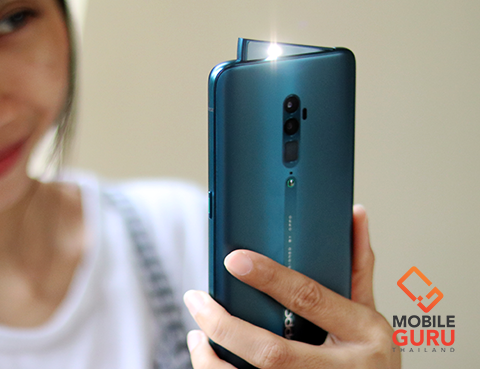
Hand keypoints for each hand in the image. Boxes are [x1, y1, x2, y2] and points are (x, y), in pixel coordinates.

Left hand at [183, 205, 399, 368]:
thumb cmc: (372, 359)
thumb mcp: (371, 313)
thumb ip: (357, 266)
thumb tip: (354, 214)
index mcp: (362, 333)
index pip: (308, 299)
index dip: (270, 278)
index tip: (234, 260)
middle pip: (272, 353)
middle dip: (225, 326)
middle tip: (197, 301)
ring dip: (214, 360)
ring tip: (197, 334)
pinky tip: (210, 357)